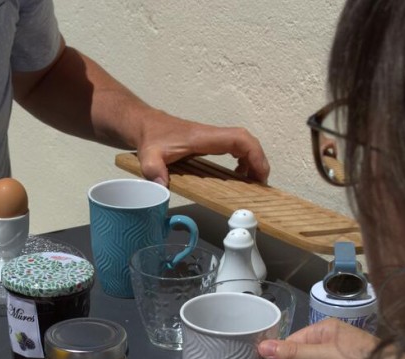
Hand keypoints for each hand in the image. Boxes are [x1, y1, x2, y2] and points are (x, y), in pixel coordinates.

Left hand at [135, 110, 269, 186]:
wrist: (145, 125)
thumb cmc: (150, 138)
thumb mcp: (148, 155)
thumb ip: (153, 170)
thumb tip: (162, 187)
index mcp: (203, 138)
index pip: (238, 139)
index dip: (254, 154)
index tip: (259, 174)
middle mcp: (211, 135)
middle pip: (246, 141)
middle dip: (258, 160)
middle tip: (260, 183)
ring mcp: (211, 138)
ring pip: (242, 143)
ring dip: (252, 160)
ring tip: (251, 181)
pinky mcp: (209, 143)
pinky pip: (233, 147)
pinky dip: (242, 159)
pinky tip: (237, 174)